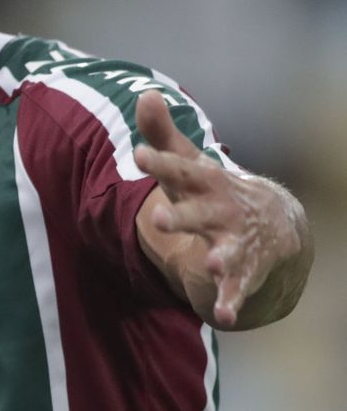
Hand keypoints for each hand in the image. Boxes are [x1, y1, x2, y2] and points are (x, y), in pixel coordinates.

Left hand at [132, 90, 304, 327]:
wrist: (273, 222)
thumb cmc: (213, 190)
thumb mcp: (189, 164)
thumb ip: (162, 135)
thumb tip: (144, 93)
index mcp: (206, 183)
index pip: (181, 170)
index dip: (160, 162)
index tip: (138, 155)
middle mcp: (222, 212)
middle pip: (200, 214)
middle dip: (183, 217)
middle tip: (159, 219)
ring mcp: (235, 242)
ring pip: (227, 251)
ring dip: (221, 258)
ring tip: (212, 264)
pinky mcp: (242, 271)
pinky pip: (236, 288)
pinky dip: (232, 302)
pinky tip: (224, 316)